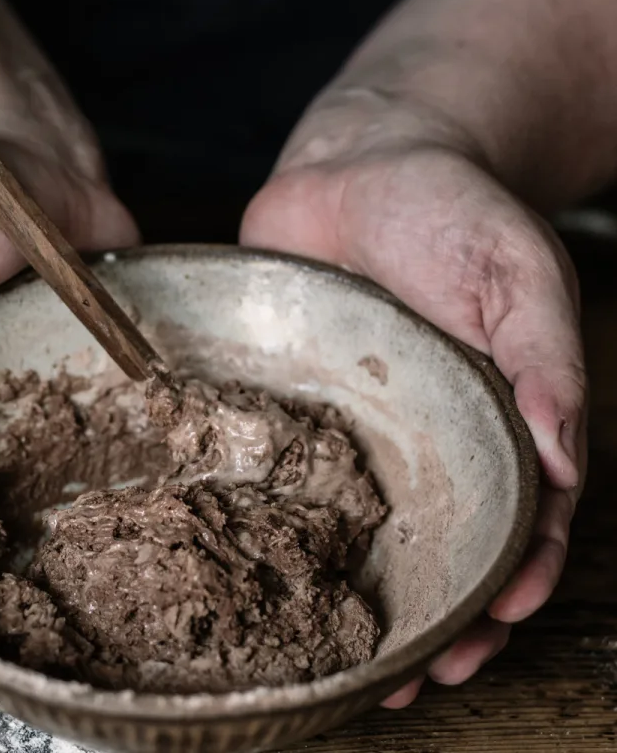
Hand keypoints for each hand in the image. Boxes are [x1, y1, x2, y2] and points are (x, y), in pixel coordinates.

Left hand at [241, 89, 585, 706]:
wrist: (360, 161)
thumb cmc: (450, 211)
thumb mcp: (517, 274)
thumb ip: (545, 360)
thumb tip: (568, 460)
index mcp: (494, 411)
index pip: (520, 512)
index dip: (515, 573)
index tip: (497, 622)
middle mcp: (427, 428)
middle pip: (441, 538)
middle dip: (439, 612)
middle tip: (419, 676)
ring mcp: (357, 420)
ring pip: (364, 524)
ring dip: (365, 592)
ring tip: (355, 661)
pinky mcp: (295, 398)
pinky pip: (290, 467)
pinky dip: (289, 521)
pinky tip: (270, 565)